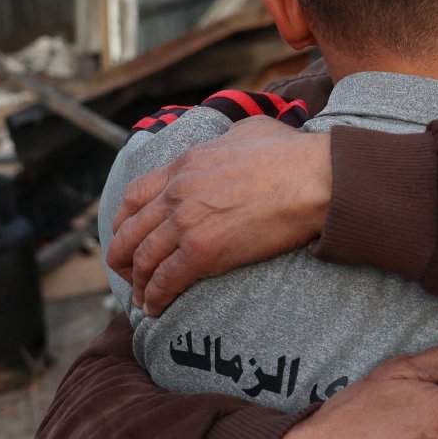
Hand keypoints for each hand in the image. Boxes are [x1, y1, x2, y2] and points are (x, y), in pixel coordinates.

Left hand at [108, 117, 331, 314]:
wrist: (315, 179)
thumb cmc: (293, 154)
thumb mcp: (249, 130)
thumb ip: (227, 138)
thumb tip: (232, 141)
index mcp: (185, 165)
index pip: (134, 195)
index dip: (124, 220)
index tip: (126, 233)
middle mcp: (177, 193)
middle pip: (130, 230)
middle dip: (122, 256)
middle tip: (127, 271)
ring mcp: (187, 223)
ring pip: (143, 259)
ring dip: (138, 283)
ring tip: (141, 298)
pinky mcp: (204, 252)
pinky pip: (165, 280)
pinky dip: (155, 298)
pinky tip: (156, 309)